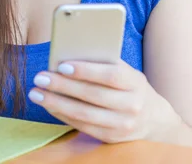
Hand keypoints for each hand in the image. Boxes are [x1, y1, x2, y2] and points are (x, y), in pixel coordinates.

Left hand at [28, 60, 180, 143]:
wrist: (154, 119)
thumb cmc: (130, 85)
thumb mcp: (125, 70)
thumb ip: (102, 61)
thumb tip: (68, 53)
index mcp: (135, 82)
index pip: (109, 75)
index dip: (85, 70)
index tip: (61, 65)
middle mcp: (131, 106)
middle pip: (92, 96)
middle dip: (62, 86)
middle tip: (40, 77)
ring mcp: (122, 125)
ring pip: (84, 114)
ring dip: (56, 103)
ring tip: (36, 93)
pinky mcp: (112, 139)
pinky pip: (83, 127)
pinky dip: (63, 115)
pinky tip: (48, 105)